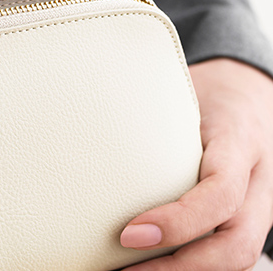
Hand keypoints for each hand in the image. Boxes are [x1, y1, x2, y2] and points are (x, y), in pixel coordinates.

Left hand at [121, 58, 272, 269]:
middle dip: (179, 267)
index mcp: (240, 145)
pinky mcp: (244, 224)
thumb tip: (87, 118)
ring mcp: (258, 210)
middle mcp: (257, 185)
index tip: (128, 234)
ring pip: (234, 259)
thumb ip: (153, 113)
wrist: (248, 98)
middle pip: (236, 246)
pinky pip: (223, 256)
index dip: (180, 220)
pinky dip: (186, 267)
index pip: (221, 192)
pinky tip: (144, 268)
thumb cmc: (206, 95)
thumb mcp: (188, 91)